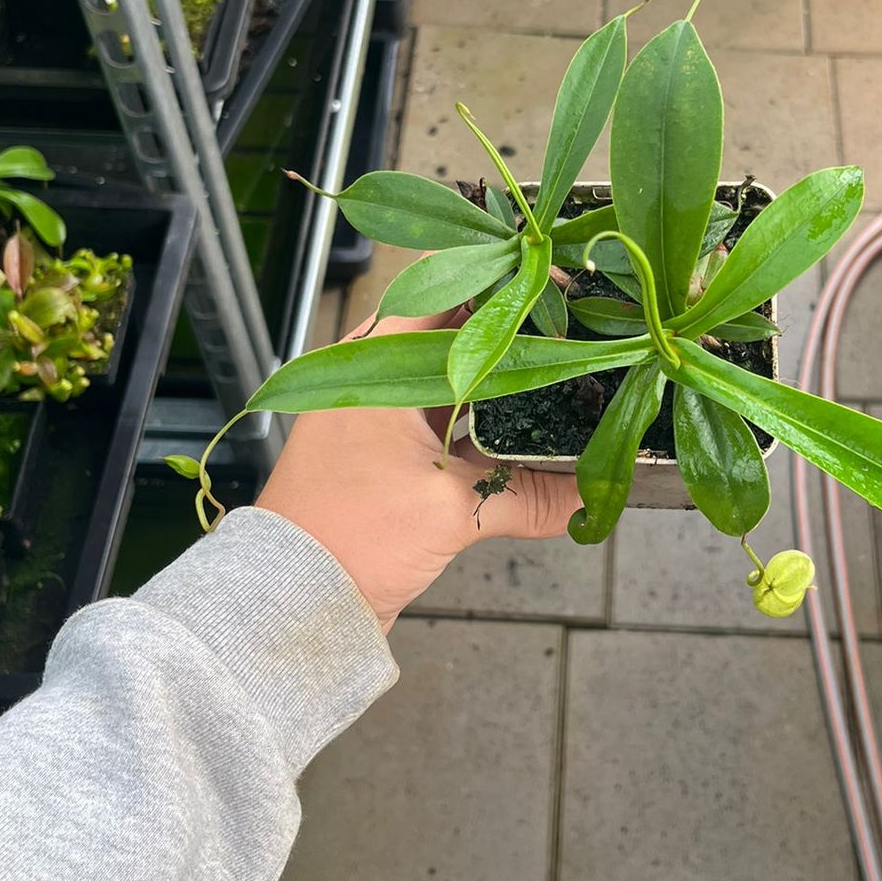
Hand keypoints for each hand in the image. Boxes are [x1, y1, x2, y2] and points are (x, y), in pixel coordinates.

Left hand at [256, 309, 580, 632]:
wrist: (292, 600)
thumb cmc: (350, 537)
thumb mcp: (450, 511)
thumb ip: (528, 498)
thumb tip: (589, 498)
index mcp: (380, 360)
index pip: (448, 284)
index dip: (507, 280)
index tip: (561, 287)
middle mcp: (379, 375)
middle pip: (461, 331)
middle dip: (518, 333)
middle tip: (578, 333)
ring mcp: (383, 414)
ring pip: (458, 378)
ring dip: (505, 383)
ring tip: (565, 379)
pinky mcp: (389, 453)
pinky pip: (448, 423)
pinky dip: (485, 428)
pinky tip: (528, 438)